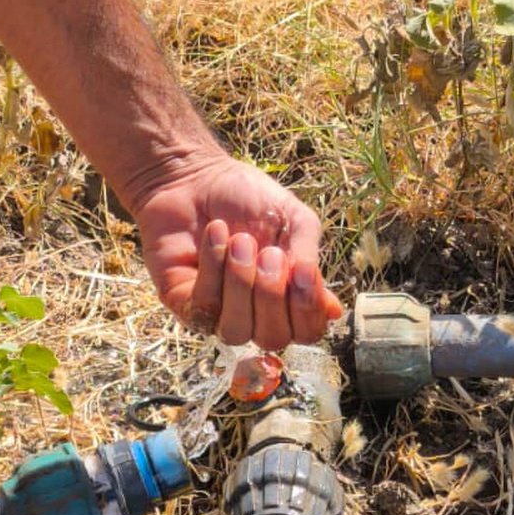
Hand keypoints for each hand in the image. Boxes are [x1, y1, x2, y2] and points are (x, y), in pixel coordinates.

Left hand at [133, 155, 342, 350]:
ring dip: (241, 283)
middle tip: (268, 252)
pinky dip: (213, 269)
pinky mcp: (183, 304)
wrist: (195, 175)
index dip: (308, 311)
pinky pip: (203, 307)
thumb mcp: (293, 220)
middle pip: (273, 338)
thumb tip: (331, 310)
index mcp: (285, 299)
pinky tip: (215, 235)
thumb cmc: (247, 198)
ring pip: (236, 330)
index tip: (303, 271)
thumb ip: (310, 259)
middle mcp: (253, 314)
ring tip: (240, 241)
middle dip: (272, 296)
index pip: (306, 332)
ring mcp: (217, 314)